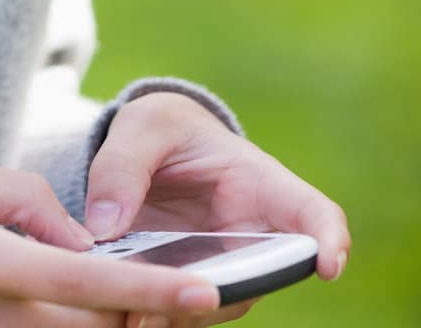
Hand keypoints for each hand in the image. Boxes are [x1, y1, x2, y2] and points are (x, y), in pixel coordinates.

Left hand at [83, 91, 352, 327]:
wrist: (146, 151)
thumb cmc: (162, 129)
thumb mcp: (143, 126)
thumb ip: (123, 165)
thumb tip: (106, 227)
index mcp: (259, 184)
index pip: (312, 213)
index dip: (328, 240)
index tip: (328, 265)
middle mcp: (250, 237)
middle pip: (260, 279)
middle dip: (226, 295)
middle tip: (180, 304)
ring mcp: (221, 268)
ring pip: (213, 303)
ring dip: (179, 311)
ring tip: (137, 312)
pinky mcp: (183, 287)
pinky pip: (176, 310)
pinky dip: (149, 313)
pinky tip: (119, 310)